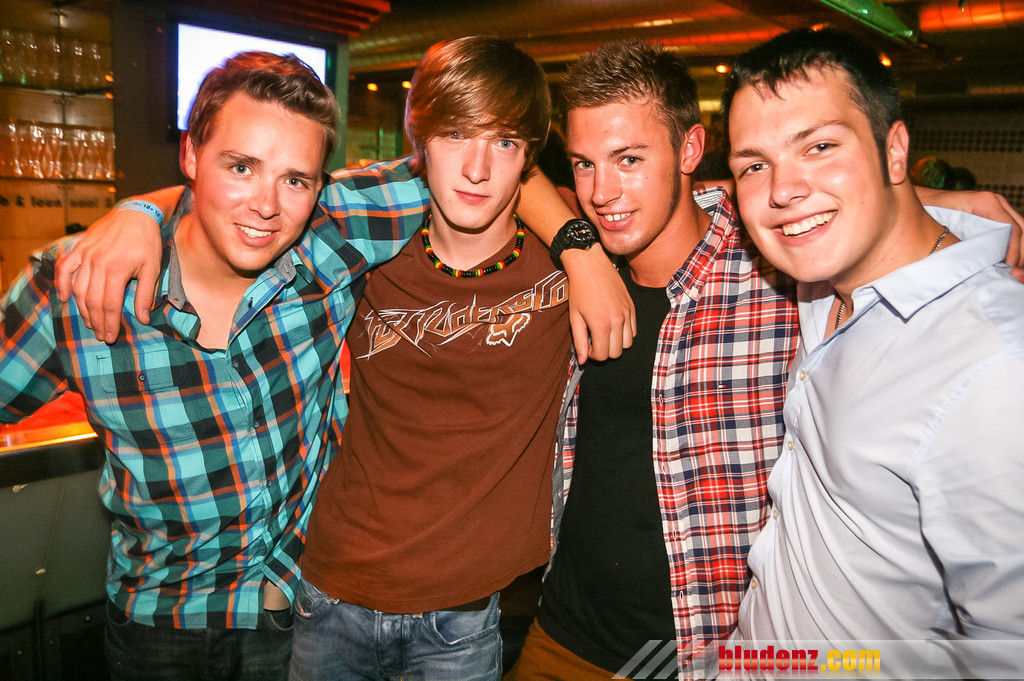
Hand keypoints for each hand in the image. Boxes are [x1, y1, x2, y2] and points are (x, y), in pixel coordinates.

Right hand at [55, 206, 163, 342]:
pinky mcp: (79, 248)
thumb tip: (143, 319)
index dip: (110, 324)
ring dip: (81, 309)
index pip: (110, 305)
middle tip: (100, 335)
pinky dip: (61, 284)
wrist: (135, 214)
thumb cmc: (147, 242)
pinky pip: (64, 268)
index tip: (110, 337)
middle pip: (92, 301)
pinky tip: (64, 298)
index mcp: (117, 269)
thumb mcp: (153, 268)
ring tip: (89, 323)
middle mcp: (98, 263)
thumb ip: (146, 295)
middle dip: (96, 321)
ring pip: (78, 289)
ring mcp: (86, 255)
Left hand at [561, 246, 635, 362]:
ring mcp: (627, 313)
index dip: (592, 355)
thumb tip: (583, 361)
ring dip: (616, 344)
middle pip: (616, 353)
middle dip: (604, 351)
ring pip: (628, 344)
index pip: (602, 355)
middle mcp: (617, 321)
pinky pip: (634, 331)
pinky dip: (625, 333)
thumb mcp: (574, 317)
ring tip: (604, 333)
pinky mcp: (632, 307)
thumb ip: (579, 341)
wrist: (590, 265)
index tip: (586, 346)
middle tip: (594, 340)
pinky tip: (613, 325)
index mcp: (601, 324)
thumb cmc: (579, 290)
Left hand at [915, 186, 1023, 278]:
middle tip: (1014, 273)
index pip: (1011, 228)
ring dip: (1019, 251)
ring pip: (1021, 230)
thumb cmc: (931, 210)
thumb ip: (960, 235)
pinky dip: (1014, 247)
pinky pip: (1012, 231)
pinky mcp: (996, 216)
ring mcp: (999, 208)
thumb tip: (977, 258)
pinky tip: (1008, 262)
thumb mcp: (942, 222)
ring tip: (1013, 270)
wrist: (926, 200)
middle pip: (1022, 229)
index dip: (1014, 250)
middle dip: (1020, 252)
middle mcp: (996, 202)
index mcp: (986, 202)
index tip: (1009, 267)